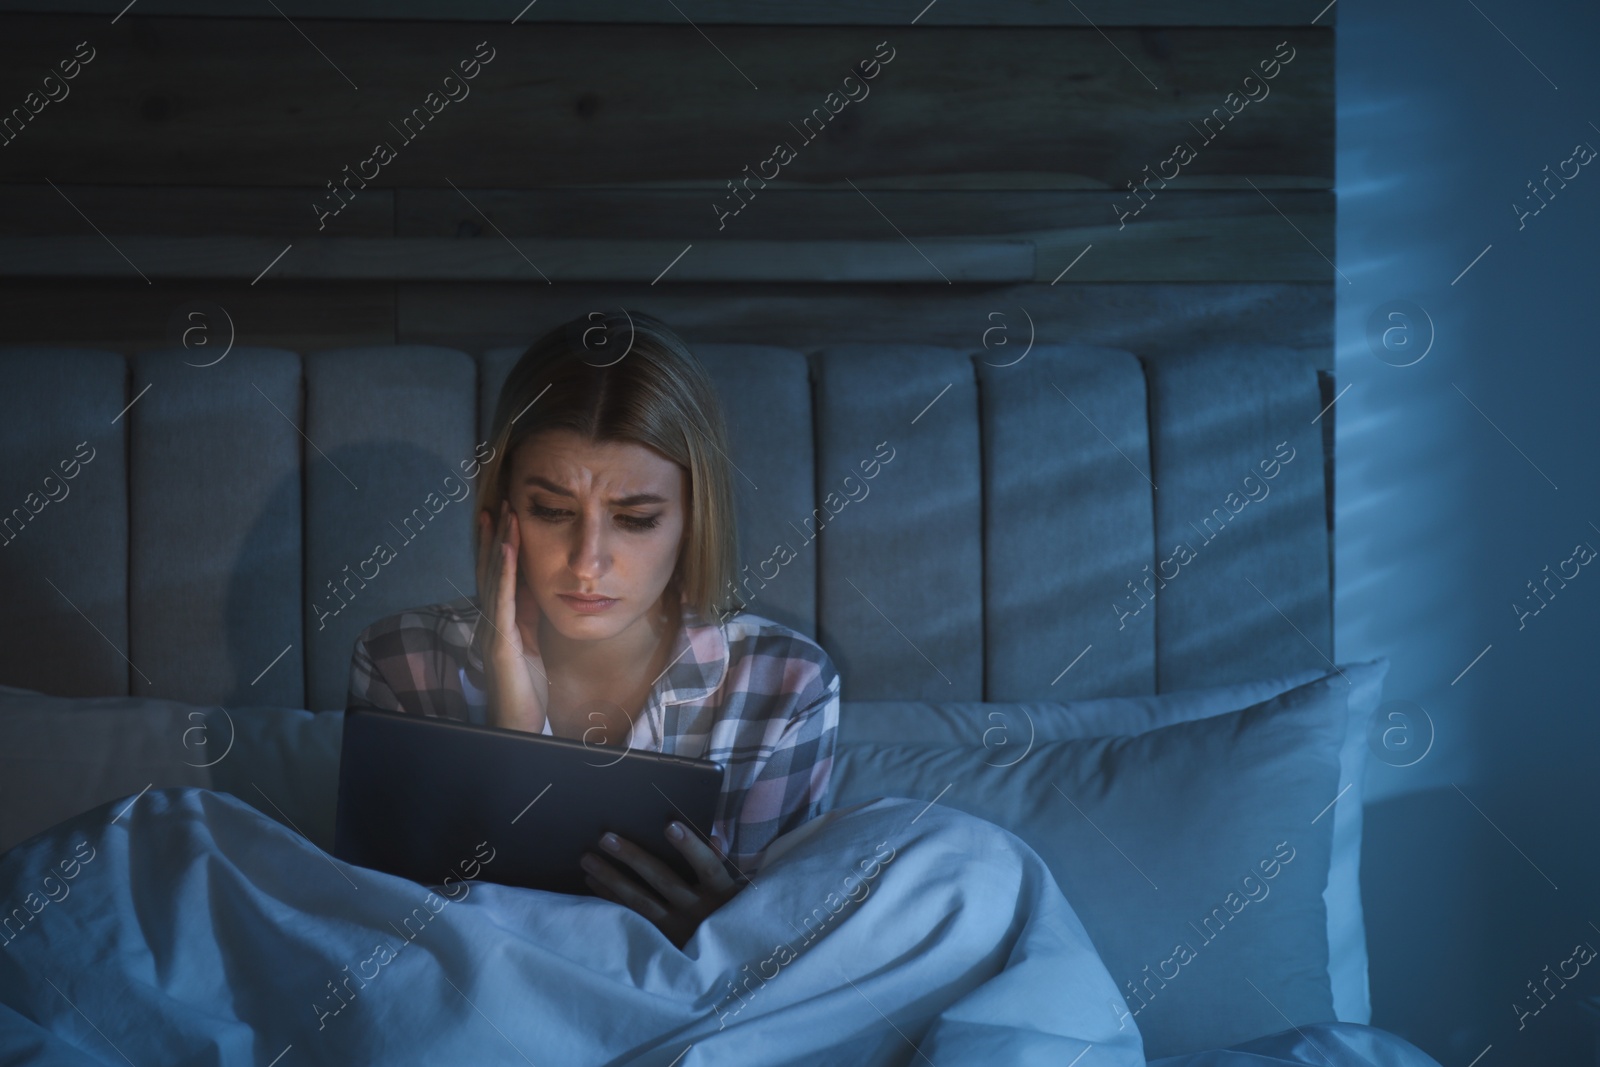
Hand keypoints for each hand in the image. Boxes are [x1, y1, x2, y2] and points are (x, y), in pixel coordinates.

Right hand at [476, 500, 550, 733]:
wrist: (518, 725)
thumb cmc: (526, 690)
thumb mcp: (533, 644)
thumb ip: (530, 616)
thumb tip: (535, 588)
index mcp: (501, 621)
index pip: (498, 576)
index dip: (499, 546)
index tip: (503, 517)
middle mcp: (491, 620)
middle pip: (489, 570)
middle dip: (494, 536)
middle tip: (498, 503)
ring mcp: (492, 629)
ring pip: (492, 578)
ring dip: (497, 544)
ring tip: (502, 514)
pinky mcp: (500, 641)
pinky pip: (502, 599)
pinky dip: (503, 571)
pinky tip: (506, 549)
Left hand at [580, 822, 744, 949]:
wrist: (729, 966)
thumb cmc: (729, 914)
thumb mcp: (734, 893)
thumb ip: (720, 864)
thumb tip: (714, 837)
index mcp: (721, 894)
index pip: (707, 866)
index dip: (690, 847)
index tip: (670, 825)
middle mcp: (698, 912)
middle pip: (663, 880)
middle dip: (633, 858)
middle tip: (605, 838)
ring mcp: (677, 930)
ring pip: (641, 901)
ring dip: (612, 879)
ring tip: (587, 860)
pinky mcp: (661, 942)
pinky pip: (631, 918)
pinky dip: (612, 901)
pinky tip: (594, 883)